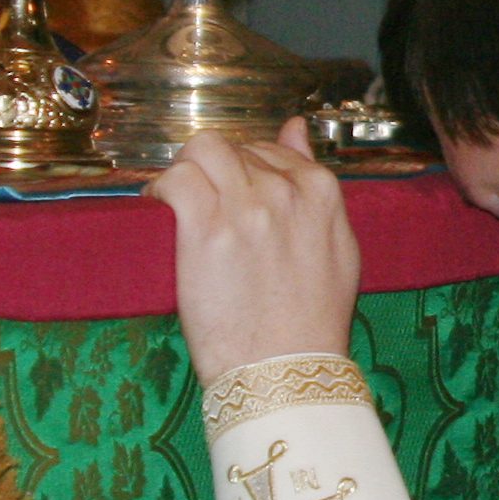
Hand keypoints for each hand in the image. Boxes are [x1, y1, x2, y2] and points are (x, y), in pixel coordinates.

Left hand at [145, 120, 360, 384]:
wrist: (287, 371)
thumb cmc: (314, 321)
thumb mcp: (338, 246)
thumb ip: (317, 185)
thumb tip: (296, 128)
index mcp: (320, 191)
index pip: (270, 149)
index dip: (243, 170)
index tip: (228, 195)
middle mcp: (283, 191)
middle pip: (232, 147)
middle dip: (212, 170)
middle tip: (199, 204)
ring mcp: (244, 207)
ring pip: (201, 149)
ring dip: (184, 170)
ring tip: (177, 202)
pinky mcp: (206, 229)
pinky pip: (175, 180)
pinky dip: (161, 190)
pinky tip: (160, 211)